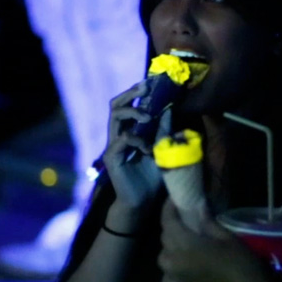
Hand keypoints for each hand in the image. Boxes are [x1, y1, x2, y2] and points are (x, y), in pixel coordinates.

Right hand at [102, 81, 164, 209]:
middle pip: (116, 105)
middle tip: (146, 87)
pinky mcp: (111, 158)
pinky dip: (136, 140)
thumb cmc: (152, 175)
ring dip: (134, 113)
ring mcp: (113, 145)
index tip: (152, 81)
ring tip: (149, 117)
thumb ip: (164, 129)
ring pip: (115, 117)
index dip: (137, 91)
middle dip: (130, 93)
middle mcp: (118, 134)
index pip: (129, 104)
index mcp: (130, 130)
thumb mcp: (163, 148)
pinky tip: (147, 149)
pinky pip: (120, 140)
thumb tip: (170, 107)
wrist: (143, 201)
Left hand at [158, 200, 266, 281]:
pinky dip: (171, 271)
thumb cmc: (241, 263)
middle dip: (172, 226)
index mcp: (185, 245)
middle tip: (185, 218)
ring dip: (170, 248)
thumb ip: (208, 223)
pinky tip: (182, 268)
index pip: (168, 222)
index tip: (174, 198)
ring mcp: (177, 279)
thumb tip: (198, 207)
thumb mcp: (227, 238)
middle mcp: (175, 261)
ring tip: (184, 242)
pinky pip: (167, 279)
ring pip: (163, 259)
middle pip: (165, 239)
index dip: (168, 208)